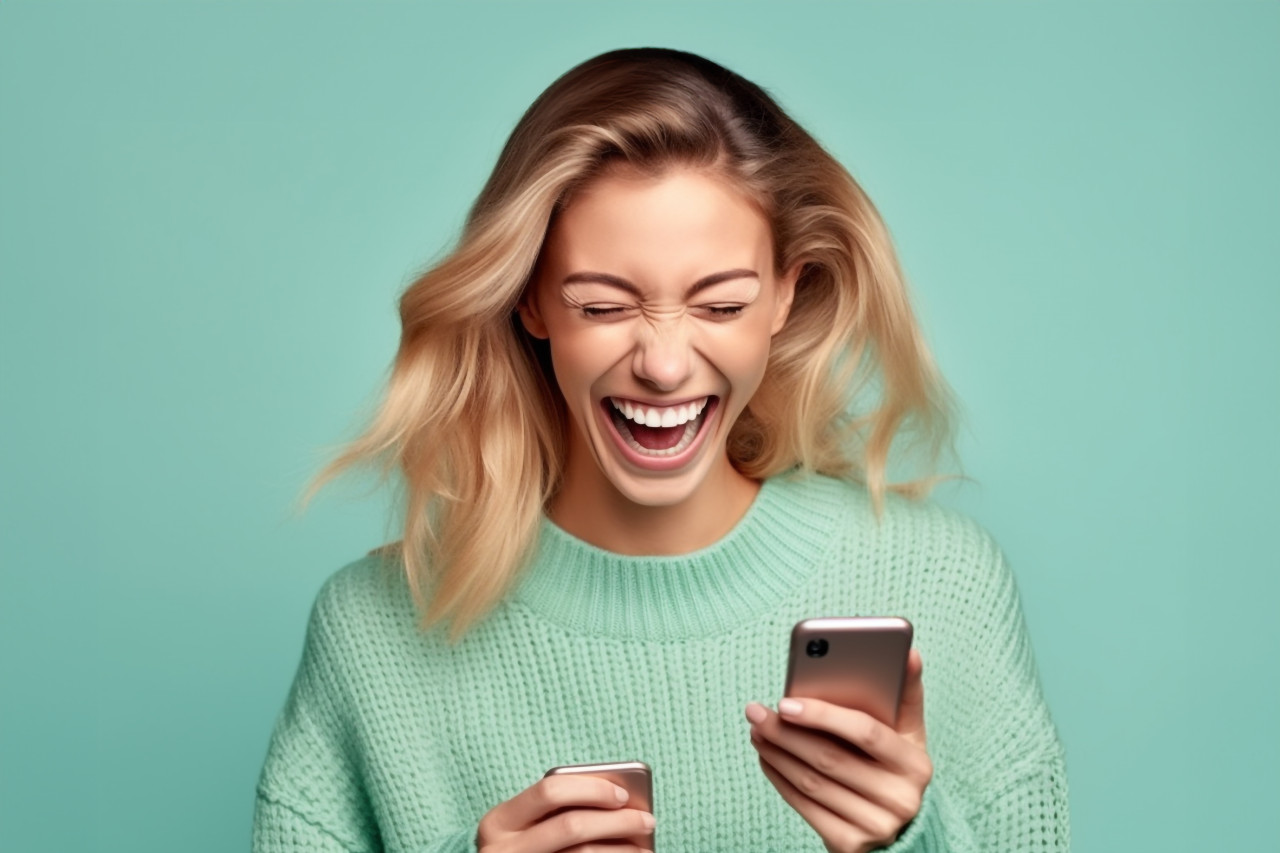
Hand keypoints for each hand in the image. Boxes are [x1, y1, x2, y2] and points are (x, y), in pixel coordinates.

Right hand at [475, 772, 654, 852]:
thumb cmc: (524, 847)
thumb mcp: (525, 826)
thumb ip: (556, 809)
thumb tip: (619, 800)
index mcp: (498, 820)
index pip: (550, 791)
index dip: (591, 789)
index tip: (623, 794)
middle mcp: (502, 850)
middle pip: (571, 826)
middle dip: (616, 821)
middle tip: (647, 820)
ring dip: (621, 850)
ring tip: (644, 847)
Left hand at [746, 648, 932, 852]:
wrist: (899, 825)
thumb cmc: (894, 762)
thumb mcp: (908, 731)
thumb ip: (905, 692)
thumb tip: (909, 651)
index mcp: (916, 763)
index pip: (866, 732)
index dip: (824, 715)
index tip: (785, 701)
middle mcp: (901, 798)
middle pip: (830, 758)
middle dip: (786, 732)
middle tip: (756, 711)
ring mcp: (876, 826)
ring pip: (812, 782)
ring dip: (777, 752)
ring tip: (757, 729)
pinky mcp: (850, 845)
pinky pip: (804, 806)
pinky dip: (779, 778)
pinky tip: (767, 756)